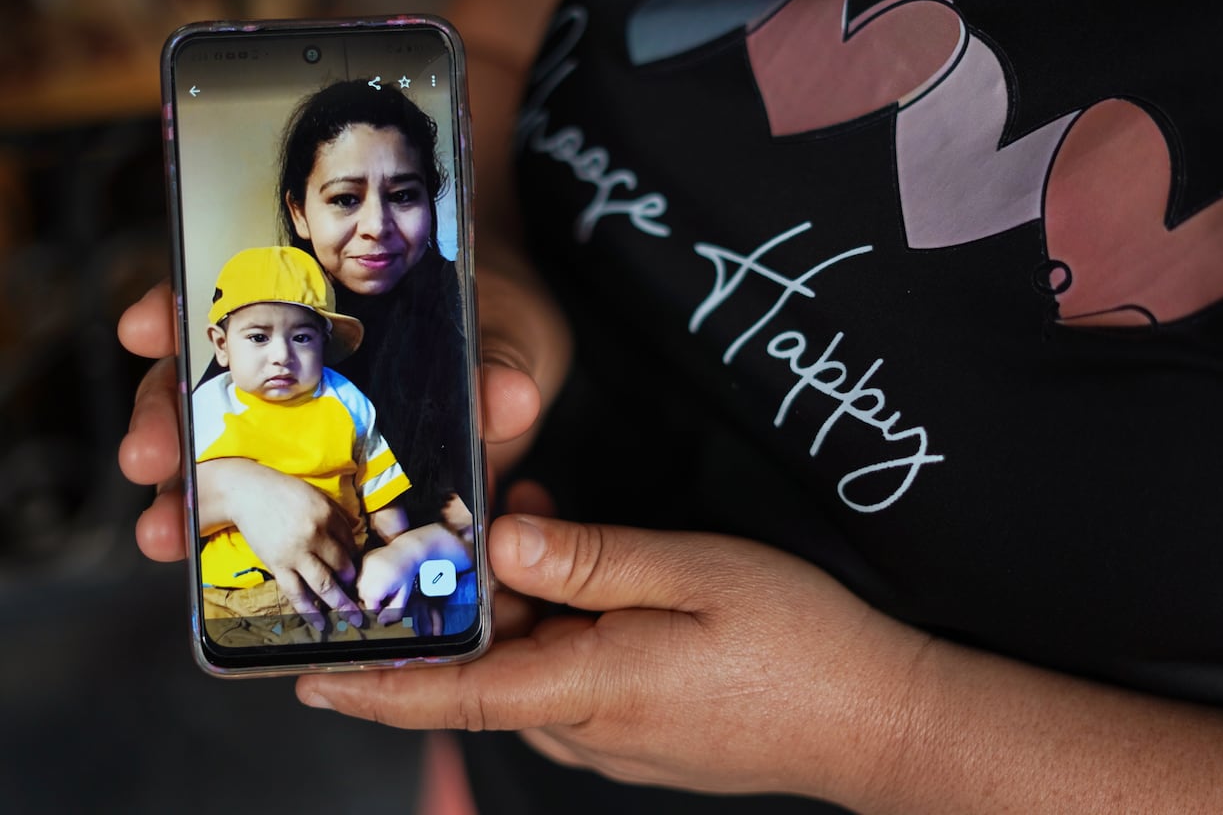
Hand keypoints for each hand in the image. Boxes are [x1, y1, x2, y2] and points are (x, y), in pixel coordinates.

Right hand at [116, 259, 569, 561]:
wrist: (511, 373)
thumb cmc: (498, 332)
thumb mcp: (504, 339)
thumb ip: (498, 366)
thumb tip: (511, 399)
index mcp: (324, 314)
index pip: (234, 305)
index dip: (181, 312)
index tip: (151, 326)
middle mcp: (292, 369)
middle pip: (204, 388)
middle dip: (164, 420)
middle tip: (150, 455)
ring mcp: (295, 430)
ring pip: (216, 456)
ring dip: (182, 493)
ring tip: (166, 531)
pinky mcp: (312, 484)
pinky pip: (259, 507)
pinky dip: (225, 531)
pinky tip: (203, 555)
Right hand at [200, 457, 360, 627]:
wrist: (247, 494)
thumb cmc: (284, 493)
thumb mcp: (317, 496)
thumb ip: (338, 514)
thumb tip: (357, 529)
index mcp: (328, 516)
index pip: (350, 544)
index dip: (356, 559)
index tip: (358, 571)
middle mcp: (315, 536)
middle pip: (342, 566)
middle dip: (353, 584)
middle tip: (364, 600)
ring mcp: (295, 554)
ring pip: (323, 584)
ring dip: (340, 604)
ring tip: (352, 619)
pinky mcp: (277, 565)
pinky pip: (295, 592)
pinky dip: (308, 610)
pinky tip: (319, 622)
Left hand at [294, 515, 930, 806]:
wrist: (878, 723)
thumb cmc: (797, 644)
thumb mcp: (697, 575)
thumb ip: (590, 561)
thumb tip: (498, 547)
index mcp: (586, 689)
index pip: (450, 696)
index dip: (373, 685)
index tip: (305, 674)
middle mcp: (585, 729)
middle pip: (488, 670)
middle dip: (469, 600)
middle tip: (481, 520)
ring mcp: (614, 741)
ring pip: (530, 670)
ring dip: (522, 606)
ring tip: (543, 529)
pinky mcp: (640, 737)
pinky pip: (570, 681)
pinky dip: (559, 627)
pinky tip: (590, 576)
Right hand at [358, 524, 472, 617]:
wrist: (407, 551)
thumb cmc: (407, 575)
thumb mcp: (404, 595)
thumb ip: (394, 611)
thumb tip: (381, 622)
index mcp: (374, 590)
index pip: (370, 608)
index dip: (379, 607)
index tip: (389, 600)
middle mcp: (364, 579)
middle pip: (362, 598)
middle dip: (372, 598)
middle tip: (387, 590)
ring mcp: (361, 568)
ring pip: (358, 587)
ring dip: (367, 588)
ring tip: (383, 581)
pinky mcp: (361, 560)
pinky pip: (358, 575)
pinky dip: (365, 577)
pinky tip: (378, 573)